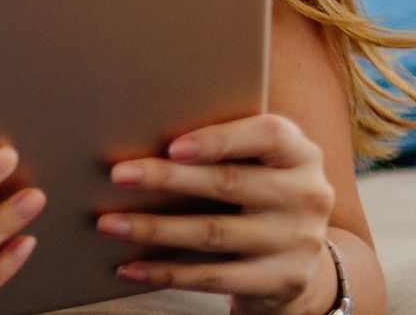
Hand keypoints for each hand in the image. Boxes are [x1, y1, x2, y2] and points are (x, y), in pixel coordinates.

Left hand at [99, 114, 338, 313]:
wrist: (298, 261)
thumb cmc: (257, 195)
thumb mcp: (257, 165)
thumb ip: (221, 148)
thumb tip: (138, 137)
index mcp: (300, 154)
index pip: (268, 135)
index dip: (219, 139)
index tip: (172, 147)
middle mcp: (307, 195)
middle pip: (230, 183)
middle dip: (168, 179)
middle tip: (118, 175)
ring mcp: (298, 241)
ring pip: (214, 233)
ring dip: (155, 228)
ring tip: (109, 224)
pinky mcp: (282, 280)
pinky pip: (214, 277)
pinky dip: (166, 273)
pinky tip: (130, 267)